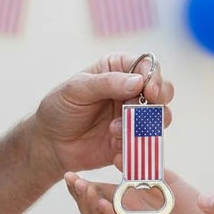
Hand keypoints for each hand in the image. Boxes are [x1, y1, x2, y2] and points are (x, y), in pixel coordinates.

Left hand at [33, 53, 173, 175]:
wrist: (50, 144)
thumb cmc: (60, 109)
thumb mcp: (76, 90)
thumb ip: (106, 83)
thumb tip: (138, 82)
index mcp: (117, 69)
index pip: (146, 65)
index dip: (153, 77)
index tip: (150, 91)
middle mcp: (131, 91)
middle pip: (162, 91)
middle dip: (157, 102)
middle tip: (142, 113)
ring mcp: (135, 116)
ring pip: (160, 118)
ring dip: (142, 126)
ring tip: (114, 131)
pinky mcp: (134, 139)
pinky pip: (148, 143)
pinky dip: (135, 145)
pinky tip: (113, 148)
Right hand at [65, 169, 213, 213]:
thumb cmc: (187, 205)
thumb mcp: (165, 180)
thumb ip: (144, 168)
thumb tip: (120, 154)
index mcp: (126, 205)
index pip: (95, 197)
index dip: (80, 188)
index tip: (70, 174)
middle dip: (82, 199)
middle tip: (76, 183)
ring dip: (98, 213)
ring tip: (92, 197)